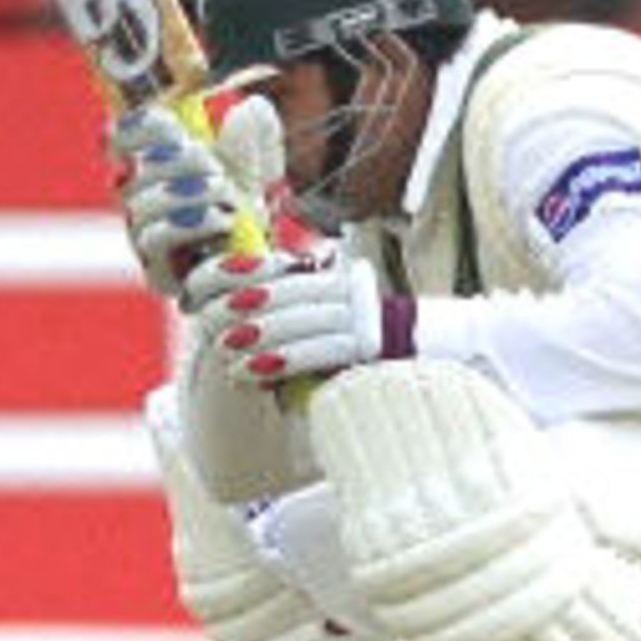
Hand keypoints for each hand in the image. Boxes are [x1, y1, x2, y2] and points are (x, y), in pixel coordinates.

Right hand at [110, 103, 266, 297]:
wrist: (265, 263)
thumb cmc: (251, 208)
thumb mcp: (261, 166)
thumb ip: (255, 137)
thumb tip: (250, 108)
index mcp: (154, 166)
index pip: (119, 140)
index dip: (134, 127)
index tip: (169, 121)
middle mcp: (140, 202)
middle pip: (128, 171)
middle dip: (174, 160)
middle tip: (213, 163)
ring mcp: (145, 239)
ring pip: (141, 205)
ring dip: (186, 191)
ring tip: (226, 192)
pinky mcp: (157, 272)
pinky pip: (155, 241)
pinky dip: (189, 223)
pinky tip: (224, 219)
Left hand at [182, 242, 415, 382]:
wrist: (446, 354)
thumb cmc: (378, 345)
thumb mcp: (340, 316)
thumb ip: (302, 311)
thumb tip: (241, 313)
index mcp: (332, 278)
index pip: (270, 269)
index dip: (228, 273)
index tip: (194, 287)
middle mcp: (344, 291)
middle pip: (276, 293)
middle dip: (232, 307)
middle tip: (200, 320)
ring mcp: (360, 317)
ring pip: (292, 321)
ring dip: (252, 337)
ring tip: (222, 351)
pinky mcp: (370, 347)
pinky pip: (317, 350)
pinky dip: (280, 360)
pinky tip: (252, 371)